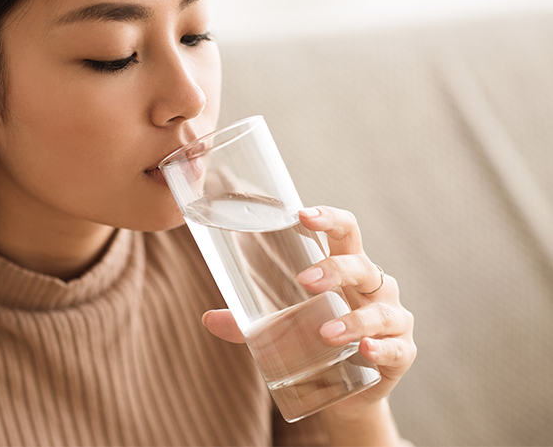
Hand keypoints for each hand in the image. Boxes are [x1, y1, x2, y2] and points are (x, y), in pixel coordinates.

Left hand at [202, 205, 416, 419]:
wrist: (346, 393)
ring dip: (354, 319)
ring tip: (325, 332)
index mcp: (347, 270)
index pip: (345, 232)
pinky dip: (382, 349)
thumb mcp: (282, 330)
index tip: (302, 215)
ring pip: (380, 310)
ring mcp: (392, 320)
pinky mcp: (402, 354)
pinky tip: (365, 350)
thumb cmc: (316, 344)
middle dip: (334, 269)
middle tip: (303, 280)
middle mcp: (374, 288)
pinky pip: (397, 348)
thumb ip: (248, 324)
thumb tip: (208, 318)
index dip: (328, 219)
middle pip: (362, 265)